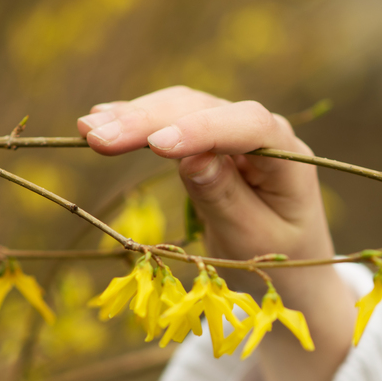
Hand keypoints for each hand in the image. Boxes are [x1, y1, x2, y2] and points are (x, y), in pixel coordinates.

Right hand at [78, 86, 355, 380]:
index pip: (249, 127)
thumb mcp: (253, 238)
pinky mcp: (210, 139)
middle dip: (150, 122)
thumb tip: (190, 158)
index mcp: (290, 157)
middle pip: (205, 111)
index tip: (156, 146)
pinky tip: (101, 118)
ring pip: (182, 109)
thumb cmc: (281, 259)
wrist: (294, 271)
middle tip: (96, 137)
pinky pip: (172, 122)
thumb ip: (225, 198)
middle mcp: (265, 133)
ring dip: (135, 117)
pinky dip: (138, 122)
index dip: (201, 130)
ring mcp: (236, 132)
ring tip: (88, 128)